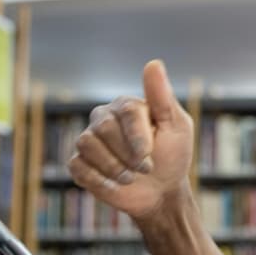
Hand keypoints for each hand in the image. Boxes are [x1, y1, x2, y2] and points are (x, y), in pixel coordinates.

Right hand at [69, 60, 193, 220]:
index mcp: (127, 105)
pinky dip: (100, 181)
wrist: (161, 191)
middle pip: (104, 128)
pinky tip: (116, 184)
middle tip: (146, 168)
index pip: (126, 111)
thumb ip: (163, 97)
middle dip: (128, 155)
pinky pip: (78, 167)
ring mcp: (89, 139)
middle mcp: (103, 117)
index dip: (137, 136)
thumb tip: (154, 63)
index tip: (149, 153)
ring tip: (131, 176)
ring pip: (87, 145)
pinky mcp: (79, 162)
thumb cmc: (172, 155)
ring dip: (114, 168)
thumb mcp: (177, 127)